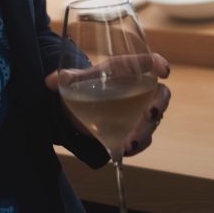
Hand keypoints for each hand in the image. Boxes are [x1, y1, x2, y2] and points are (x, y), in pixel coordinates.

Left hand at [45, 53, 171, 156]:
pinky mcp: (138, 130)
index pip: (150, 62)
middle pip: (161, 95)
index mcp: (129, 69)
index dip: (159, 64)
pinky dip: (135, 146)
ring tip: (130, 141)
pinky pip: (143, 139)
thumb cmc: (91, 84)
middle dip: (159, 105)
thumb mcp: (79, 80)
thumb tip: (49, 81)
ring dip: (144, 131)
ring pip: (153, 121)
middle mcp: (141, 89)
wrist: (88, 105)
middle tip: (150, 113)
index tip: (164, 70)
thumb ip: (67, 79)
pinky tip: (123, 150)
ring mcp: (143, 111)